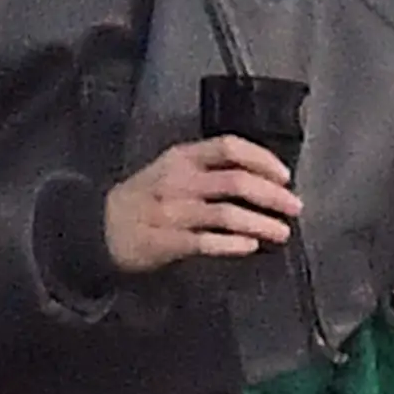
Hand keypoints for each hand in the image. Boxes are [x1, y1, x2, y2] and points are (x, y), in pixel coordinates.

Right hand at [104, 136, 299, 271]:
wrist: (98, 228)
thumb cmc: (145, 198)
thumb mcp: (171, 170)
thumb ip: (210, 169)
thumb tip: (262, 178)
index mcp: (182, 157)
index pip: (230, 147)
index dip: (263, 159)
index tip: (285, 176)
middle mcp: (178, 181)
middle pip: (236, 182)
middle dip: (272, 195)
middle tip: (294, 207)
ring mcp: (171, 212)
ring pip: (226, 214)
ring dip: (260, 224)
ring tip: (282, 232)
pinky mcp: (165, 241)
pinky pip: (205, 242)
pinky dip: (231, 244)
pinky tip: (250, 247)